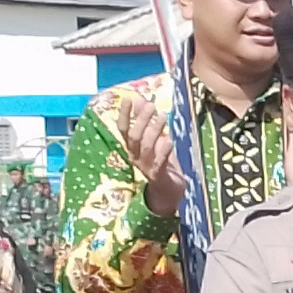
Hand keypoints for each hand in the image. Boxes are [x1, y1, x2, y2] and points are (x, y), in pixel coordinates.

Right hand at [105, 87, 184, 217]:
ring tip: (163, 117)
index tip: (128, 99)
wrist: (168, 194)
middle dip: (141, 119)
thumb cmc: (161, 162)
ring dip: (154, 130)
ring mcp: (146, 167)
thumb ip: (147, 121)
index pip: (123, 129)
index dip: (124, 114)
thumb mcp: (155, 139)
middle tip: (151, 106)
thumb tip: (139, 99)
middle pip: (134, 136)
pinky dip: (164, 151)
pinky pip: (159, 163)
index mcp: (132, 147)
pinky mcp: (158, 177)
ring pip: (146, 146)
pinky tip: (169, 141)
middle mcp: (135, 157)